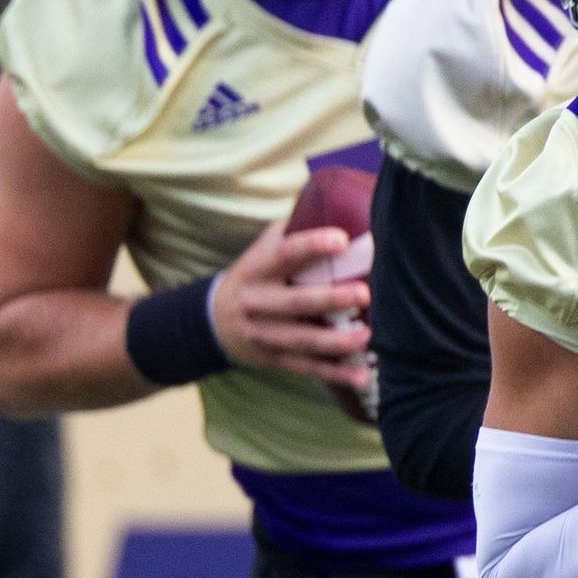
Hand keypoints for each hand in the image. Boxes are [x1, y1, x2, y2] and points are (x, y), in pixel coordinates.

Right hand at [209, 218, 372, 390]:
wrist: (212, 320)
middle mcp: (258, 302)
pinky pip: (306, 368)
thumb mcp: (263, 249)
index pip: (285, 253)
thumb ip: (294, 229)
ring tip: (366, 337)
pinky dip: (335, 374)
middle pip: (295, 302)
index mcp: (258, 268)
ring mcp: (265, 334)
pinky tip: (361, 376)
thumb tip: (340, 200)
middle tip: (364, 294)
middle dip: (330, 299)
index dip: (312, 245)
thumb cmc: (255, 275)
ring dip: (335, 342)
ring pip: (301, 340)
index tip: (341, 239)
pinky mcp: (274, 359)